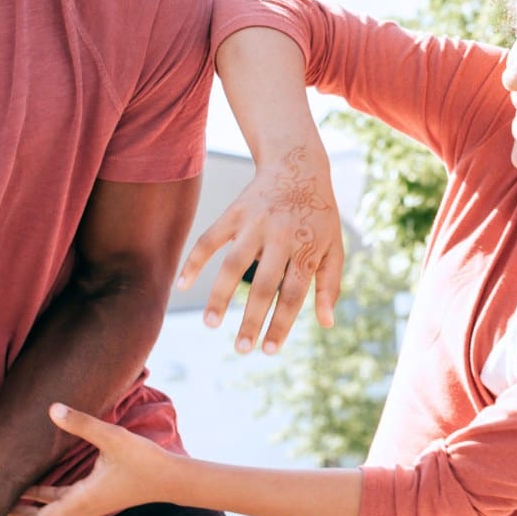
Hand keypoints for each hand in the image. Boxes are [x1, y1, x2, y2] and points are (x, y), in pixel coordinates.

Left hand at [4, 404, 172, 515]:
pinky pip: (59, 502)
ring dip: (25, 513)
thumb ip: (82, 423)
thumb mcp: (112, 438)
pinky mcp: (92, 496)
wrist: (170, 479)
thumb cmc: (143, 461)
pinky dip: (41, 500)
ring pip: (48, 514)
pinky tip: (29, 489)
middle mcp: (80, 508)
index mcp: (81, 501)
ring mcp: (86, 503)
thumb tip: (53, 408)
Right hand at [177, 142, 343, 353]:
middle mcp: (280, 237)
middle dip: (252, 320)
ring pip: (233, 265)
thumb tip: (326, 323)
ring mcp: (255, 224)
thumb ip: (331, 284)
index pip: (294, 294)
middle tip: (242, 350)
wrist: (298, 164)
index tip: (269, 351)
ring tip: (210, 325)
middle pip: (265, 285)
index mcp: (306, 249)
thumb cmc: (318, 213)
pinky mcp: (234, 212)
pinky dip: (194, 261)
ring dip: (220, 297)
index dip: (281, 324)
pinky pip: (210, 239)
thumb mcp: (334, 246)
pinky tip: (182, 284)